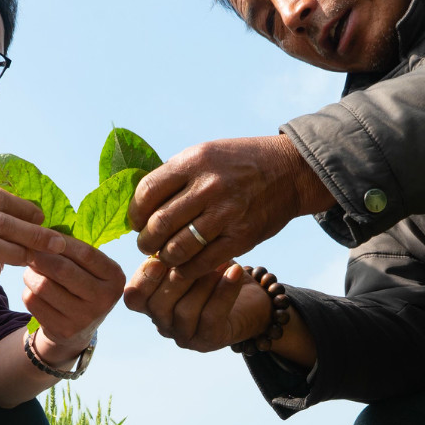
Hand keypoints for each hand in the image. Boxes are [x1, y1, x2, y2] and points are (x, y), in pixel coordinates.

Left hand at [24, 238, 126, 361]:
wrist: (78, 331)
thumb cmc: (82, 287)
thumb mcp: (90, 270)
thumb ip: (75, 251)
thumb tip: (43, 231)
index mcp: (115, 278)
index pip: (85, 253)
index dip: (60, 241)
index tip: (42, 234)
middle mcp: (104, 299)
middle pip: (62, 269)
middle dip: (39, 255)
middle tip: (27, 249)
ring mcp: (84, 318)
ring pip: (43, 286)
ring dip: (30, 273)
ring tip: (29, 269)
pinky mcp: (63, 330)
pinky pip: (34, 302)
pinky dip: (28, 291)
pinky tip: (32, 289)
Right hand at [123, 256, 270, 351]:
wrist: (252, 297)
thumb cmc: (216, 273)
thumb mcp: (192, 258)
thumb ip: (174, 252)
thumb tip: (163, 233)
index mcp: (152, 302)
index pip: (134, 297)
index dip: (142, 279)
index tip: (157, 260)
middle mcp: (164, 322)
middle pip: (157, 306)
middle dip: (174, 279)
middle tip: (192, 257)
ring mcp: (186, 335)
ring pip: (184, 311)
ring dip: (201, 283)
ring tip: (219, 263)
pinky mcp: (210, 339)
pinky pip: (212, 316)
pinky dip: (224, 292)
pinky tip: (234, 271)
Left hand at [128, 134, 333, 280]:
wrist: (289, 171)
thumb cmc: (239, 164)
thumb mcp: (206, 154)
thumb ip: (175, 176)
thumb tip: (140, 205)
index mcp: (194, 161)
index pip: (147, 192)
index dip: (135, 214)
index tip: (136, 222)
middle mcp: (208, 186)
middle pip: (158, 224)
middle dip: (146, 241)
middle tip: (147, 245)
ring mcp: (226, 213)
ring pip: (177, 248)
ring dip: (164, 258)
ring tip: (165, 256)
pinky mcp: (241, 237)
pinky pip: (201, 263)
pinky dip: (186, 270)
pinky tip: (184, 267)